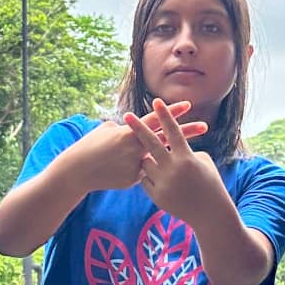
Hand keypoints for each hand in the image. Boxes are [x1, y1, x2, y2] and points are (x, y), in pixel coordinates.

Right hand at [64, 100, 209, 193]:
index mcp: (130, 133)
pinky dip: (132, 170)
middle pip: (166, 138)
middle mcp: (137, 148)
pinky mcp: (133, 179)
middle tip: (206, 125)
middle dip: (187, 131)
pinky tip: (116, 172)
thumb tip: (128, 123)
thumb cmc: (88, 147)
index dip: (171, 112)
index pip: (155, 120)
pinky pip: (141, 173)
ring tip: (169, 158)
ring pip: (154, 159)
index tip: (188, 105)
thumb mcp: (104, 131)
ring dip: (163, 158)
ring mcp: (137, 165)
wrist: (78, 171)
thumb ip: (122, 128)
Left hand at [126, 98, 222, 220]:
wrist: (210, 214)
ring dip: (148, 160)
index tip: (156, 101)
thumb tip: (170, 145)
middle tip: (127, 115)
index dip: (165, 115)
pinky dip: (150, 177)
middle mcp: (173, 169)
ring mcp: (163, 182)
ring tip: (161, 168)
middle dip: (138, 128)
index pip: (173, 131)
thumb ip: (185, 151)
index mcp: (186, 158)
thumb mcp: (203, 163)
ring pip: (145, 163)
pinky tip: (162, 183)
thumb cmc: (210, 184)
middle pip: (151, 143)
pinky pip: (145, 179)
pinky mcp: (156, 195)